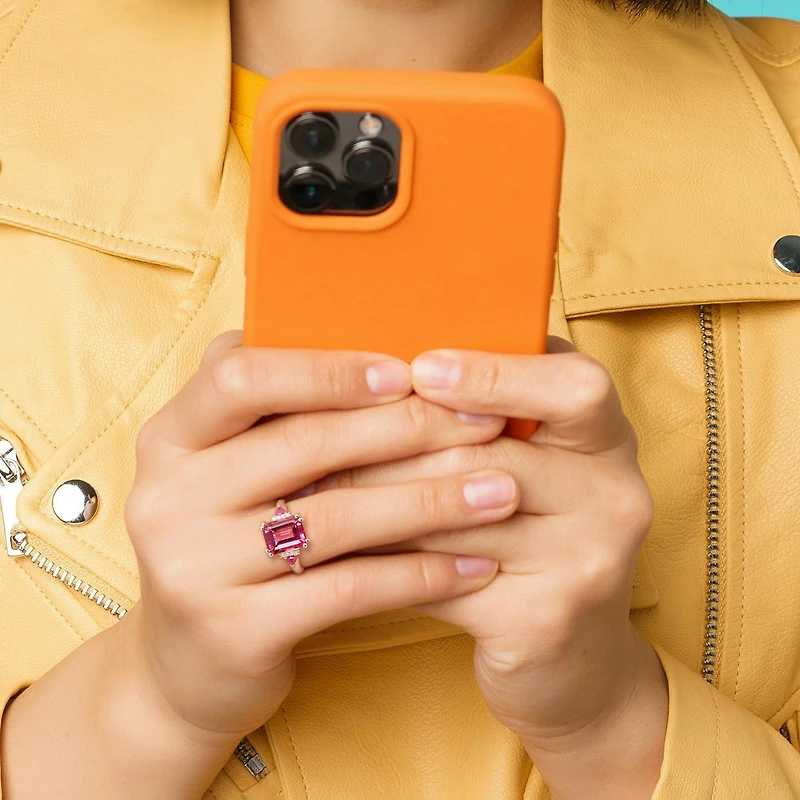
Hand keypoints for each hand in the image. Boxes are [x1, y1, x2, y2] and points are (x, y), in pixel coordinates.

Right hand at [123, 331, 518, 743]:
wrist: (189, 665)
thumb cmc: (232, 543)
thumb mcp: (232, 472)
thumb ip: (278, 416)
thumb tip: (387, 353)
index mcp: (172, 439)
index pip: (241, 376)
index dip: (328, 370)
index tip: (406, 372)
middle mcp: (169, 498)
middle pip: (304, 444)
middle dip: (407, 429)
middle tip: (485, 423)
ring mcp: (195, 568)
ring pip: (336, 518)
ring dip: (431, 501)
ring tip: (500, 492)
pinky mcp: (235, 632)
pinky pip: (349, 590)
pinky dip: (419, 574)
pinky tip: (473, 565)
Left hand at [315, 338, 667, 797]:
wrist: (577, 663)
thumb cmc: (538, 540)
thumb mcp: (538, 468)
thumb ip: (491, 417)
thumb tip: (392, 365)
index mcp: (608, 441)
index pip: (572, 386)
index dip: (495, 374)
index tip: (420, 368)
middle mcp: (613, 497)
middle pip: (487, 452)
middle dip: (389, 443)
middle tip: (313, 430)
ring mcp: (584, 563)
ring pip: (451, 514)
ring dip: (370, 499)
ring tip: (310, 485)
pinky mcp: (541, 620)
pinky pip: (439, 576)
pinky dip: (381, 560)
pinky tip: (338, 547)